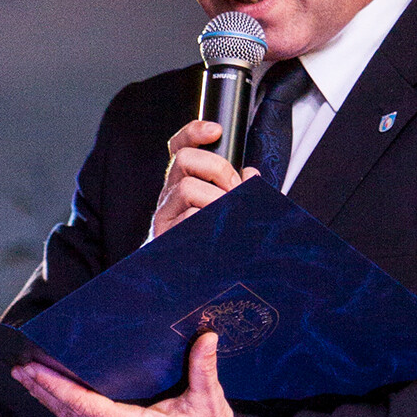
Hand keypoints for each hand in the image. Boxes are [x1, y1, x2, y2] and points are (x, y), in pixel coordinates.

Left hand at [12, 331, 232, 416]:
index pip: (84, 404)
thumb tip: (207, 337)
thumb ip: (204, 369)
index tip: (33, 369)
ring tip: (29, 382)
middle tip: (19, 369)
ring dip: (49, 403)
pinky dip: (66, 415)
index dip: (55, 385)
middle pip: (69, 415)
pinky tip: (58, 403)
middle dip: (42, 390)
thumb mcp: (209, 404)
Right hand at [152, 119, 259, 236]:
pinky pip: (189, 219)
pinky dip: (208, 223)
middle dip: (216, 168)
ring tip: (227, 217)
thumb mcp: (227, 211)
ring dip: (215, 199)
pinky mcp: (165, 235)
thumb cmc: (211, 243)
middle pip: (184, 159)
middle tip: (232, 189)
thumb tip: (251, 173)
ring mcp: (165, 215)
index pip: (180, 148)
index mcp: (184, 183)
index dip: (193, 132)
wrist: (185, 285)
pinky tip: (218, 235)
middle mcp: (170, 195)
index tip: (215, 131)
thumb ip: (240, 191)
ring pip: (187, 188)